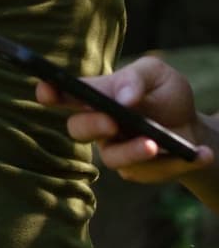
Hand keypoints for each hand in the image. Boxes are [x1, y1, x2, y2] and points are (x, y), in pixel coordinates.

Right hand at [36, 55, 215, 183]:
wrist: (193, 127)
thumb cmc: (165, 95)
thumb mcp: (156, 74)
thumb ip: (136, 78)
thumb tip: (124, 98)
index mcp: (96, 97)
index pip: (65, 95)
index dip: (50, 93)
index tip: (46, 91)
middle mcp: (99, 125)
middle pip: (77, 130)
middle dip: (91, 126)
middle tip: (112, 122)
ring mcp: (116, 150)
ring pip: (111, 158)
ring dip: (132, 151)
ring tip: (156, 145)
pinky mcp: (138, 171)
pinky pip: (150, 173)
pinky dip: (177, 163)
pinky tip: (201, 153)